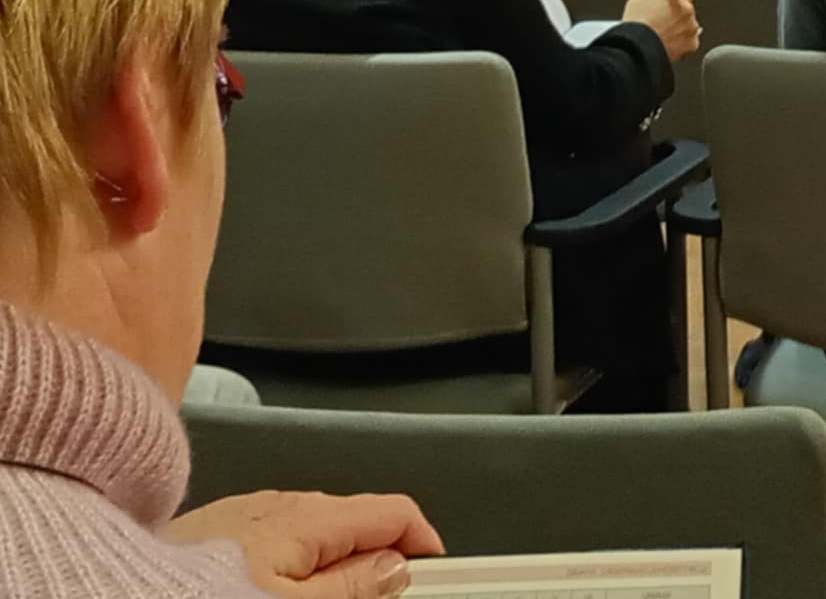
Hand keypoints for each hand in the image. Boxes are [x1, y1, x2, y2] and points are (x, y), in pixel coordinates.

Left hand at [167, 492, 442, 597]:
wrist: (118, 592)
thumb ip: (350, 586)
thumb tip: (395, 566)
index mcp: (311, 518)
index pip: (392, 511)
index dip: (422, 541)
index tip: (439, 573)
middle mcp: (283, 503)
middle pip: (355, 520)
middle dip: (377, 555)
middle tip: (383, 596)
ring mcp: (247, 514)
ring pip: (315, 530)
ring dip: (335, 558)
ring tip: (330, 595)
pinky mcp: (215, 530)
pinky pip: (276, 537)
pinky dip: (295, 558)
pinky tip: (274, 587)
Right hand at [623, 0, 700, 61]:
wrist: (639, 48)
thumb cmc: (638, 23)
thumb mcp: (638, 1)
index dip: (676, 0)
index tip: (668, 5)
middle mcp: (689, 10)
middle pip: (687, 11)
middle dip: (677, 16)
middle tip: (663, 23)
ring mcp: (691, 28)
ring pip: (689, 28)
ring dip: (680, 30)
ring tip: (663, 37)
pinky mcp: (692, 44)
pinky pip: (689, 43)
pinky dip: (681, 45)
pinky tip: (668, 46)